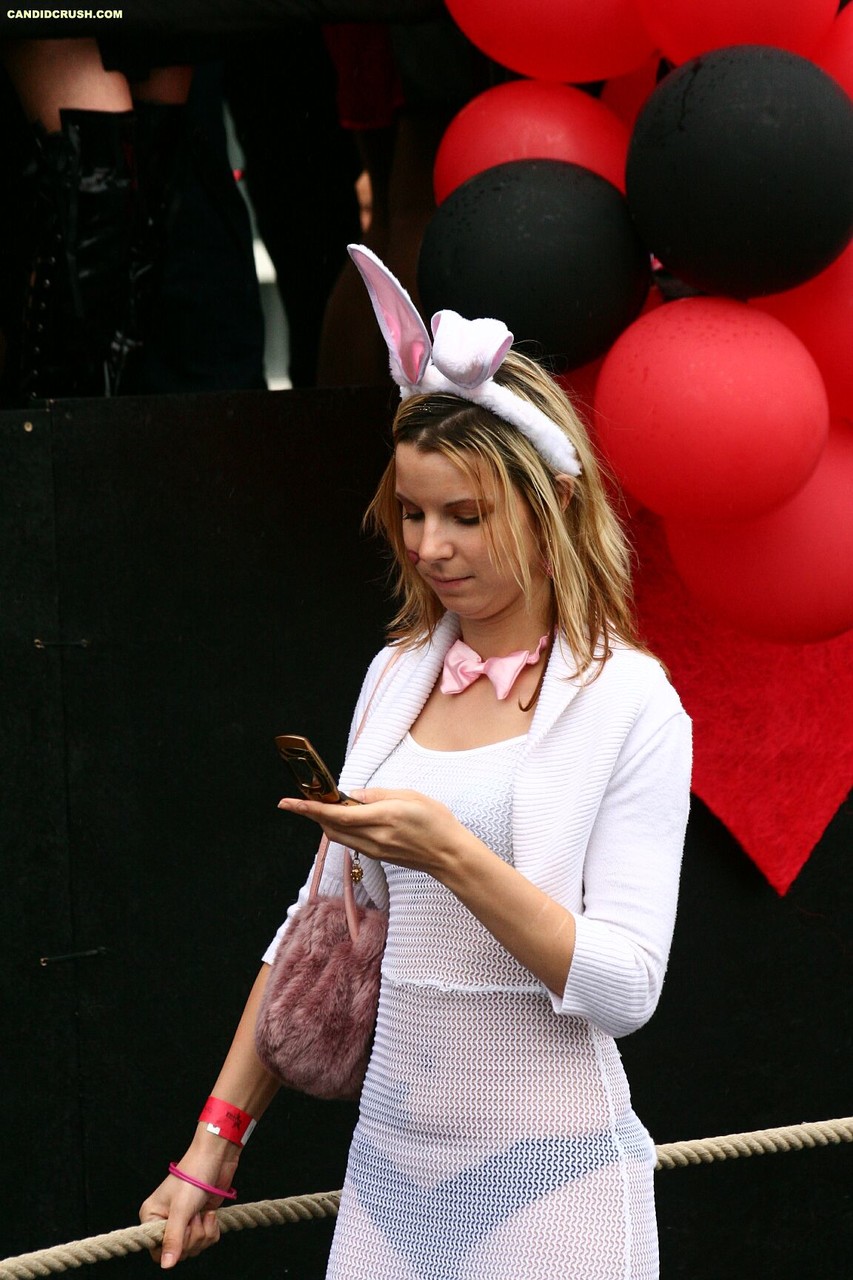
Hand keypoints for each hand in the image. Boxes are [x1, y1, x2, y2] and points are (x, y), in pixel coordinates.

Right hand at [140, 1142, 238, 1267]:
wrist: (216, 1159)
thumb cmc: (193, 1177)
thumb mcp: (181, 1210)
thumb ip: (173, 1239)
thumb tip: (166, 1265)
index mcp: (151, 1217)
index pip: (157, 1252)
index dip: (173, 1246)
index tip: (182, 1229)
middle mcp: (165, 1221)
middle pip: (178, 1252)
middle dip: (192, 1236)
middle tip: (194, 1216)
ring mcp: (184, 1221)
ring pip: (194, 1247)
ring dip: (203, 1231)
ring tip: (201, 1212)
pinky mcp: (200, 1220)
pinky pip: (206, 1240)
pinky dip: (212, 1228)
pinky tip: (210, 1213)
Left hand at [277, 787, 463, 876]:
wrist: (450, 856)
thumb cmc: (437, 821)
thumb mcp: (411, 796)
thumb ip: (378, 794)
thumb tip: (352, 795)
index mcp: (383, 817)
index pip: (337, 814)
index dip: (310, 808)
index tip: (289, 802)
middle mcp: (375, 837)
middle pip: (331, 828)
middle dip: (314, 814)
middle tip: (304, 799)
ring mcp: (375, 850)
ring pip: (338, 836)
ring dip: (327, 822)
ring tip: (325, 805)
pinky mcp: (378, 856)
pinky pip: (351, 842)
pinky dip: (342, 829)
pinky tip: (346, 817)